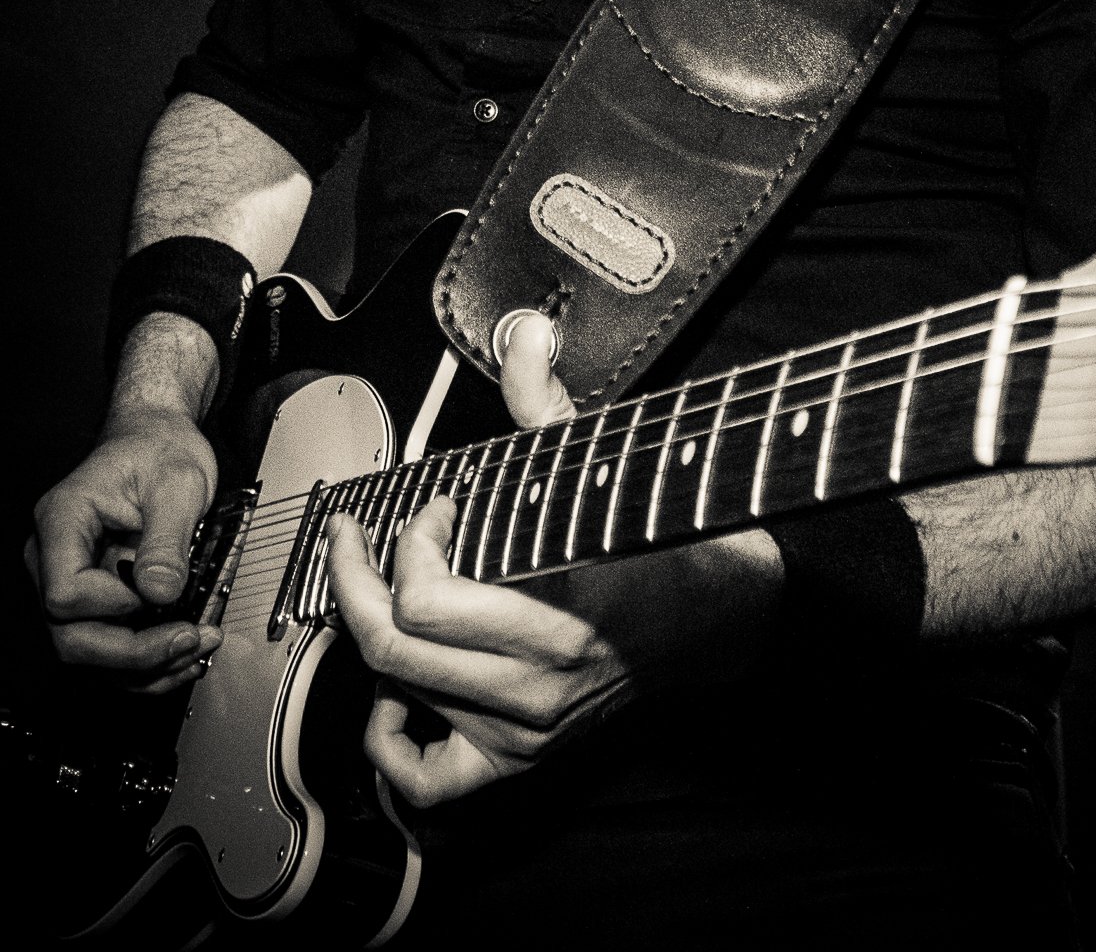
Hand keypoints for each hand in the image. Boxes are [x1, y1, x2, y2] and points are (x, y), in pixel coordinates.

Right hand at [26, 410, 223, 693]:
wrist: (156, 441)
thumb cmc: (159, 450)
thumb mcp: (177, 482)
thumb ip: (167, 538)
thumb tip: (161, 592)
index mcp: (63, 521)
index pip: (65, 593)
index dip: (114, 606)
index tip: (159, 591)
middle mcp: (54, 559)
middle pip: (71, 637)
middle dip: (134, 652)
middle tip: (190, 639)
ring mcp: (73, 584)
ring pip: (90, 653)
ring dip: (146, 666)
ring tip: (196, 647)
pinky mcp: (95, 601)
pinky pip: (109, 647)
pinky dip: (147, 662)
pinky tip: (183, 653)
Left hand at [327, 316, 783, 806]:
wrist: (721, 622)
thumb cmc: (661, 544)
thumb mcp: (604, 468)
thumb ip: (548, 405)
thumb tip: (523, 332)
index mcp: (552, 624)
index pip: (425, 600)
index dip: (411, 542)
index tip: (436, 506)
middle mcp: (531, 691)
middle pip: (392, 648)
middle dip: (355, 580)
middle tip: (355, 537)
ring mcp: (522, 733)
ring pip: (401, 694)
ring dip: (372, 639)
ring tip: (373, 594)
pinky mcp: (521, 759)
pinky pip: (431, 781)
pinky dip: (393, 748)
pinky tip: (392, 698)